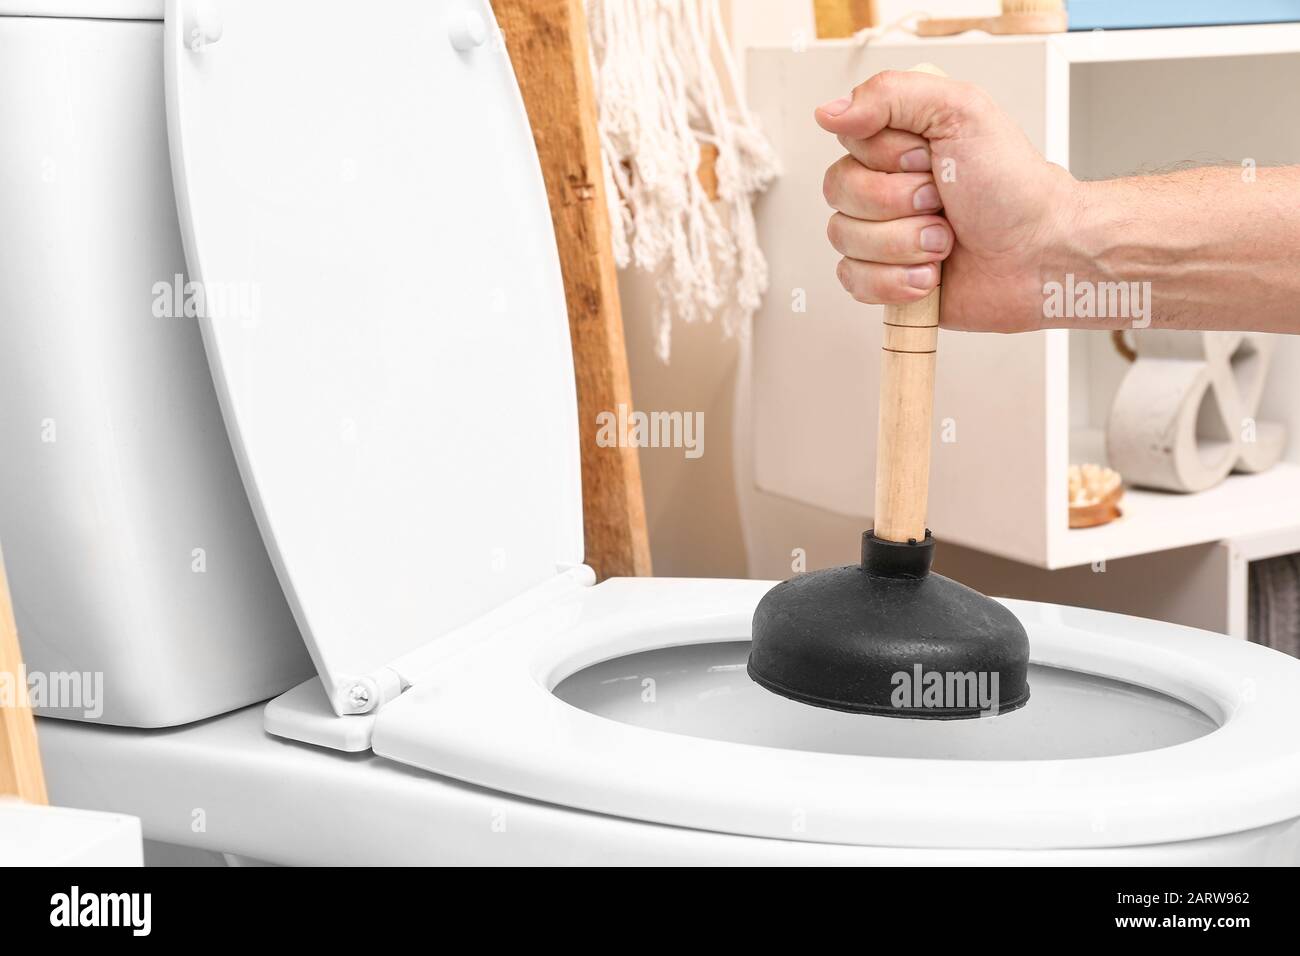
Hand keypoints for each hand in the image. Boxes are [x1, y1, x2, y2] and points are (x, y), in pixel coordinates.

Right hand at [816, 70, 1080, 331]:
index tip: (931, 161)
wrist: (1040, 255)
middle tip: (943, 204)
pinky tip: (929, 275)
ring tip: (945, 243)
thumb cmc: (1014, 187)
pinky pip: (852, 280)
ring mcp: (882, 233)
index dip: (886, 158)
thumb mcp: (961, 111)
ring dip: (903, 244)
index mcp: (899, 140)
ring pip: (843, 239)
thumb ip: (890, 94)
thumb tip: (829, 112)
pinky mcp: (884, 278)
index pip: (848, 143)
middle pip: (839, 191)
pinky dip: (895, 282)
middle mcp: (886, 184)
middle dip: (897, 204)